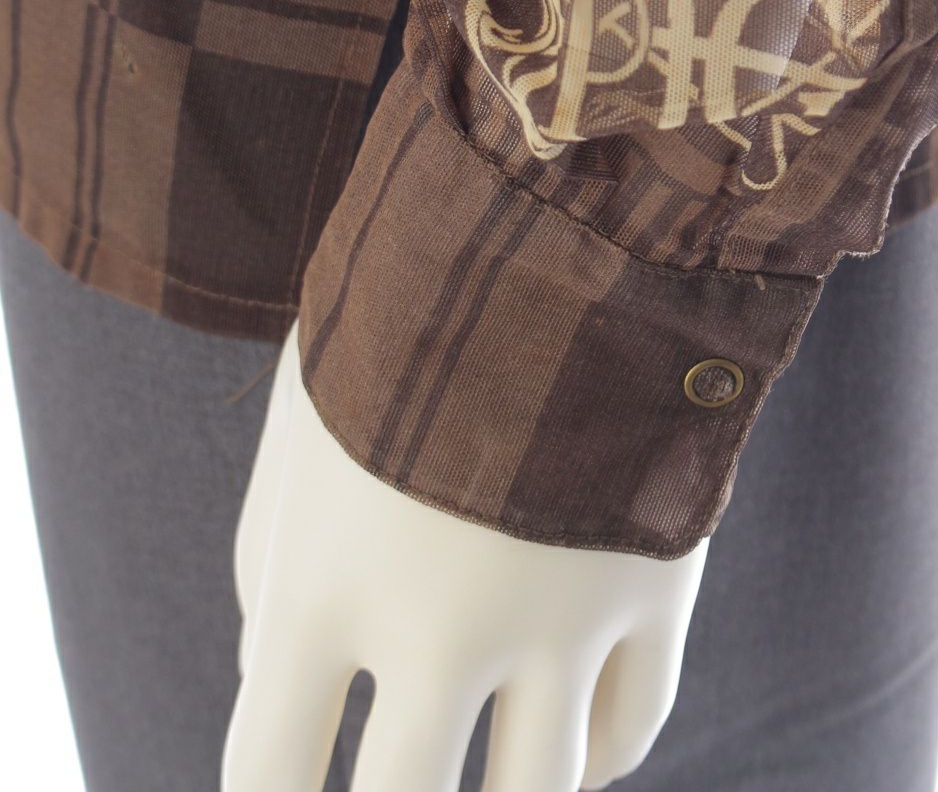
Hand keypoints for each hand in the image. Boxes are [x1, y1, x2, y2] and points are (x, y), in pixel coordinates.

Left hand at [223, 321, 707, 791]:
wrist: (555, 219)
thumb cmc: (406, 315)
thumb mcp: (305, 421)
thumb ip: (270, 560)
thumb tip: (270, 677)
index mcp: (324, 578)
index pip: (265, 771)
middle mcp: (438, 622)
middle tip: (395, 789)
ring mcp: (559, 612)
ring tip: (483, 782)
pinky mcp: (656, 584)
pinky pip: (629, 729)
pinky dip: (593, 764)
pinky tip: (570, 761)